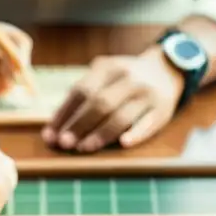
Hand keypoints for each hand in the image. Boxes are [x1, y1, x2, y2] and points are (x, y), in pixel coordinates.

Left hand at [43, 49, 183, 152]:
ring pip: (121, 116)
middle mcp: (128, 78)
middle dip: (78, 125)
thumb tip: (55, 126)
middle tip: (63, 143)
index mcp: (108, 67)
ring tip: (83, 148)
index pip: (80, 91)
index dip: (64, 114)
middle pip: (99, 104)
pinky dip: (135, 133)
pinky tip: (123, 143)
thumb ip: (83, 94)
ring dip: (100, 134)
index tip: (50, 134)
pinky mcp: (162, 110)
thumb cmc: (124, 79)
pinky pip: (148, 124)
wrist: (166, 70)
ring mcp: (147, 94)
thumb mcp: (104, 74)